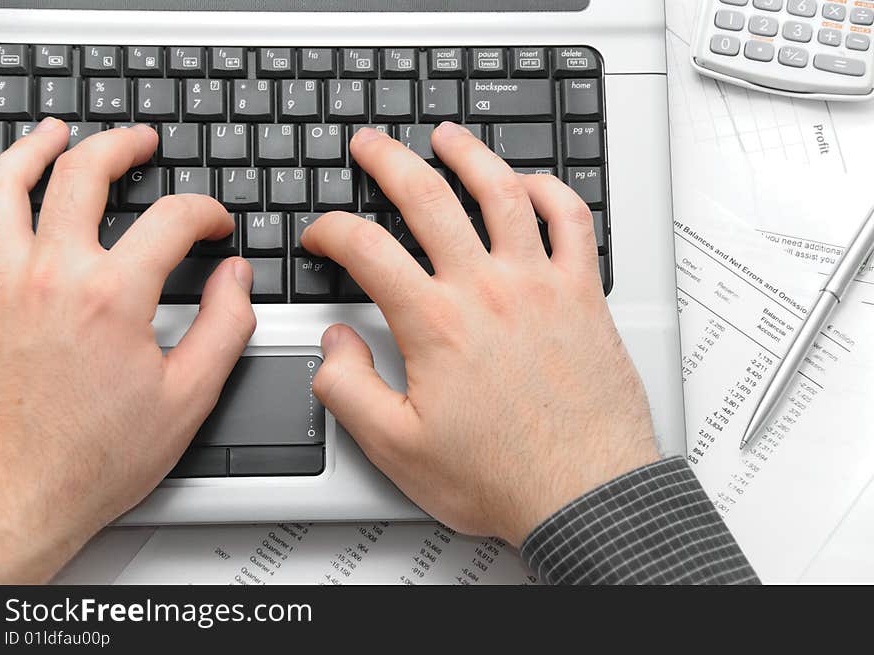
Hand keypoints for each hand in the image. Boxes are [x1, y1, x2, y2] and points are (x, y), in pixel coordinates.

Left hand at [0, 119, 255, 582]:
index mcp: (110, 296)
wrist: (18, 496)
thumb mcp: (189, 397)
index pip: (171, 219)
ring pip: (5, 183)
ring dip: (35, 147)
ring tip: (56, 133)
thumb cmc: (95, 456)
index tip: (216, 226)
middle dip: (122, 146)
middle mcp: (48, 275)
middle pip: (83, 173)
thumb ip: (225, 325)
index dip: (205, 213)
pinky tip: (4, 194)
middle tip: (143, 142)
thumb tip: (236, 278)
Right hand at [305, 123, 659, 546]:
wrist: (583, 494)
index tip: (321, 235)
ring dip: (469, 154)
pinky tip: (530, 184)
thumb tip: (334, 343)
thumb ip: (349, 389)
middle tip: (371, 144)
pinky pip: (571, 220)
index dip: (330, 230)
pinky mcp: (583, 293)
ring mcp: (540, 284)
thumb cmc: (501, 476)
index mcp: (436, 324)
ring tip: (447, 136)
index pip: (366, 249)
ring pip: (501, 191)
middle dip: (389, 160)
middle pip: (428, 197)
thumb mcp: (397, 449)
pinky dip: (550, 190)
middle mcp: (487, 290)